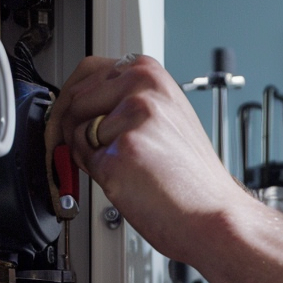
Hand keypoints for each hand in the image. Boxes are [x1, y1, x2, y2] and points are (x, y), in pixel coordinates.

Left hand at [48, 54, 253, 265]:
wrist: (213, 214)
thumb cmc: (192, 176)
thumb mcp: (166, 116)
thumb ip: (127, 102)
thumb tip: (82, 105)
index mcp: (152, 74)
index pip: (90, 69)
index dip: (73, 96)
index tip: (69, 113)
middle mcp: (141, 88)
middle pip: (75, 98)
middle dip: (68, 126)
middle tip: (83, 148)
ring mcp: (129, 120)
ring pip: (74, 129)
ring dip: (85, 152)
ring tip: (123, 167)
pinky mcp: (117, 154)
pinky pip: (81, 159)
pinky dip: (95, 174)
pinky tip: (127, 180)